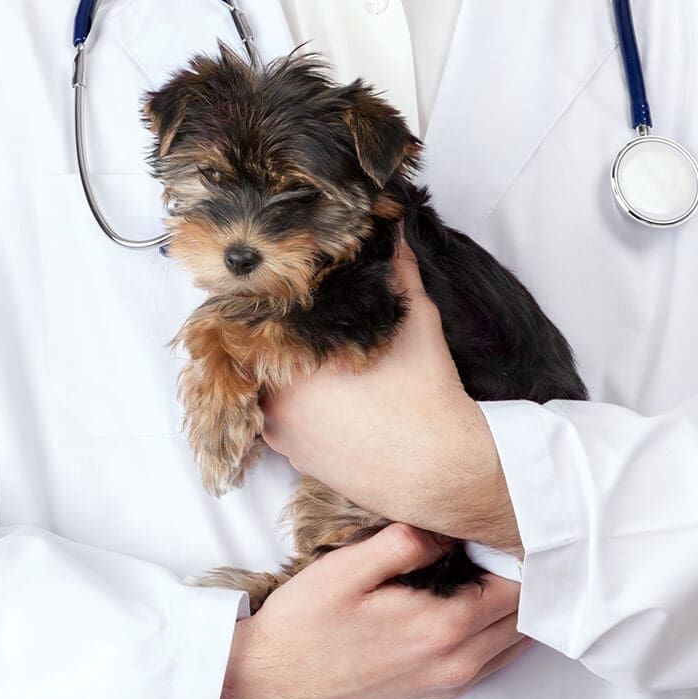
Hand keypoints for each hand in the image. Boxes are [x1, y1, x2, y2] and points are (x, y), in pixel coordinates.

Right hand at [217, 525, 529, 698]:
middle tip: (502, 543)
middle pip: (524, 618)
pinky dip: (497, 632)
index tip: (502, 526)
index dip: (518, 554)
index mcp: (443, 628)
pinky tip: (472, 602)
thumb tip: (452, 528)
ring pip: (513, 643)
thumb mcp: (348, 569)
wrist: (267, 685)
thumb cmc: (302, 626)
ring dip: (513, 607)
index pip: (518, 588)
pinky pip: (490, 662)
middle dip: (524, 580)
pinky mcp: (434, 693)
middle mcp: (456, 663)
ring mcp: (447, 683)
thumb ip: (407, 542)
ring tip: (491, 569)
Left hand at [261, 233, 523, 554]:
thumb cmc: (428, 396)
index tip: (286, 289)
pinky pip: (276, 421)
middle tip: (300, 321)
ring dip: (279, 373)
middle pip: (255, 353)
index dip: (270, 300)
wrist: (442, 472)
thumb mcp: (415, 321)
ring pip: (263, 388)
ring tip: (311, 357)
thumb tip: (394, 227)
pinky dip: (291, 406)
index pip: (257, 316)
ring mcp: (281, 433)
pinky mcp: (294, 459)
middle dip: (273, 336)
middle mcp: (275, 398)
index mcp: (295, 359)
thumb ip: (397, 271)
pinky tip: (321, 395)